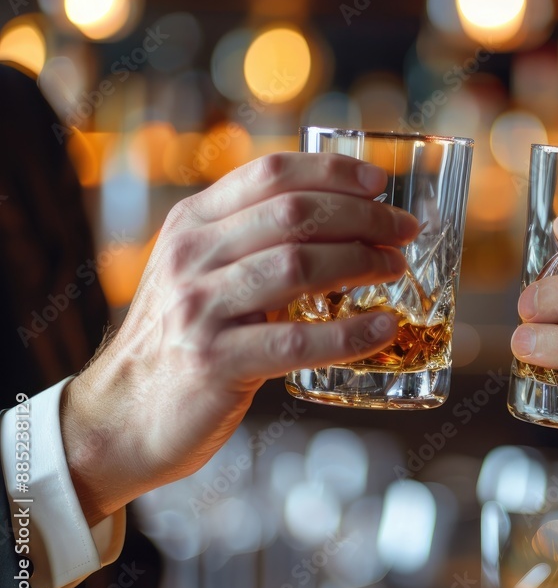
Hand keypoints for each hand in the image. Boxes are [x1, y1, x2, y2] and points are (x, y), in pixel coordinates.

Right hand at [61, 153, 419, 523]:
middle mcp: (191, 256)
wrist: (122, 415)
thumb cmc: (180, 338)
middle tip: (404, 232)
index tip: (379, 183)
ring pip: (298, 267)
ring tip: (396, 270)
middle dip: (364, 218)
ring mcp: (199, 309)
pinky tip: (383, 327)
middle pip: (294, 214)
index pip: (270, 174)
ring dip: (361, 263)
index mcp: (192, 224)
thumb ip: (249, 242)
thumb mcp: (199, 273)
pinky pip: (297, 342)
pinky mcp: (214, 362)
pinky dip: (349, 334)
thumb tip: (341, 219)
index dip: (333, 171)